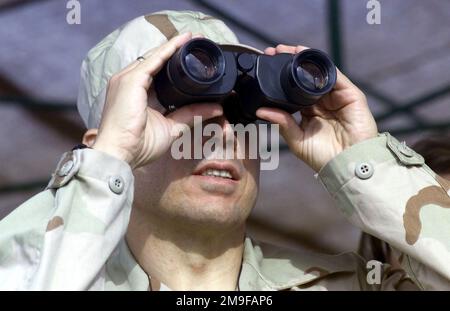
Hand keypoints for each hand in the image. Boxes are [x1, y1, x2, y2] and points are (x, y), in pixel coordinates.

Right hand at [93, 32, 222, 168]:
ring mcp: (127, 79)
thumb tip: (216, 108)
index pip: (156, 71)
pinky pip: (153, 59)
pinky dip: (169, 49)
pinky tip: (182, 42)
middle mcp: (128, 82)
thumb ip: (192, 115)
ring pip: (155, 56)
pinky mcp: (130, 80)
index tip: (192, 55)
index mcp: (135, 93)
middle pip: (155, 60)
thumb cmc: (139, 145)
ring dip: (174, 45)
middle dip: (175, 49)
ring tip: (193, 37)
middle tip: (197, 40)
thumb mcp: (172, 127)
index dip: (173, 61)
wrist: (121, 154)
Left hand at [256, 44, 377, 171]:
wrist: (347, 165)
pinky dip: (320, 64)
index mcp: (309, 110)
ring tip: (287, 50)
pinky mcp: (350, 94)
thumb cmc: (323, 157)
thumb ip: (282, 123)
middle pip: (305, 76)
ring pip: (319, 72)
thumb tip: (260, 110)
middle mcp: (322, 101)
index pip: (293, 88)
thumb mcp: (296, 139)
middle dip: (289, 62)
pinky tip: (306, 57)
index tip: (266, 65)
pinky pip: (334, 75)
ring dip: (303, 59)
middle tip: (273, 52)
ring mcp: (336, 96)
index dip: (281, 76)